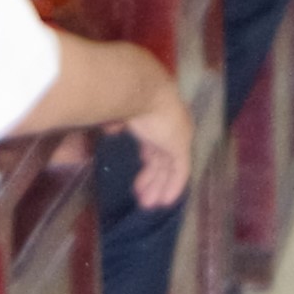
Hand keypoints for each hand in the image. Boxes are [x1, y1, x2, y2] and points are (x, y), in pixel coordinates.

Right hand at [123, 84, 196, 207]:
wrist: (139, 88)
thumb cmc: (123, 96)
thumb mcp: (116, 111)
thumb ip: (115, 121)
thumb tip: (111, 128)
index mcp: (155, 118)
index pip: (155, 144)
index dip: (148, 160)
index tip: (140, 173)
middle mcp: (170, 127)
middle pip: (162, 158)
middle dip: (151, 179)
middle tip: (142, 197)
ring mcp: (177, 136)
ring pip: (169, 168)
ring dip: (158, 187)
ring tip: (148, 205)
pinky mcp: (182, 146)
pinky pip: (180, 172)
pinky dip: (173, 187)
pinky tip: (165, 202)